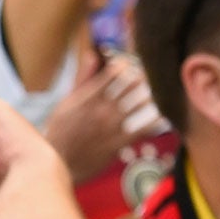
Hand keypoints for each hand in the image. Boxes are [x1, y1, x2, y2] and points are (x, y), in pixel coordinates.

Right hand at [42, 56, 152, 186]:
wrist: (58, 164)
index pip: (116, 70)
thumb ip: (82, 79)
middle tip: (147, 76)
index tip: (127, 65)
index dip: (125, 64)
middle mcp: (102, 108)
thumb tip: (93, 54)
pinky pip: (144, 128)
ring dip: (151, 95)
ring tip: (155, 93)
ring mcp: (112, 126)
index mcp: (88, 97)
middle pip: (133, 83)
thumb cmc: (59, 133)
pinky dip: (155, 121)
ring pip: (142, 102)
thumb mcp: (65, 103)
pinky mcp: (119, 142)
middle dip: (142, 76)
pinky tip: (161, 116)